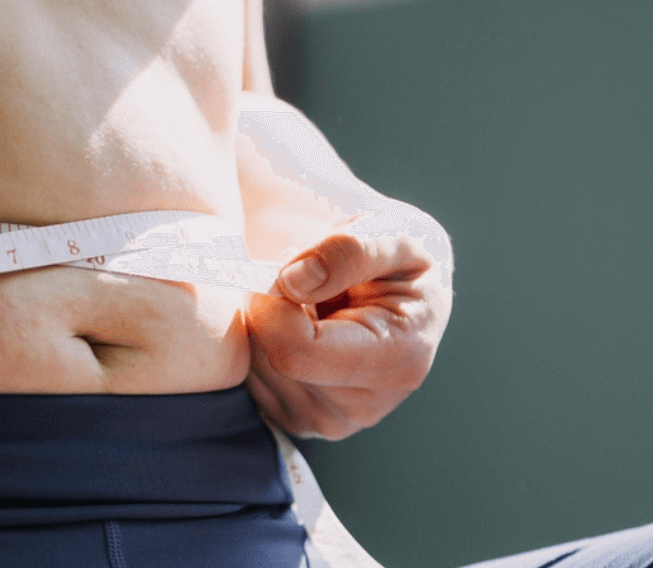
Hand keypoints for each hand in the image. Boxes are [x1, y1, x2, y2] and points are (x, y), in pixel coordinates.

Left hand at [245, 204, 452, 439]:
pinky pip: (251, 381)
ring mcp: (329, 420)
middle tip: (299, 279)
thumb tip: (293, 282)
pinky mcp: (299, 420)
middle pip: (270, 359)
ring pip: (254, 369)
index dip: (272, 301)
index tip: (287, 268)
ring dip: (264, 324)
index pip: (298, 348)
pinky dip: (260, 345)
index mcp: (397, 360)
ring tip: (305, 303)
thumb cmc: (399, 259)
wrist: (401, 293)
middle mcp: (363, 405)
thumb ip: (349, 250)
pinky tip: (295, 327)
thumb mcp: (395, 232)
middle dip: (268, 308)